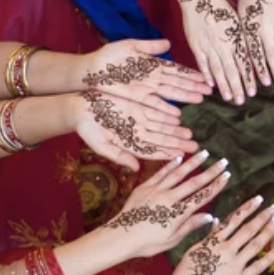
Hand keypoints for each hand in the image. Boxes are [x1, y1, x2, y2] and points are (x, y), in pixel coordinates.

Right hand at [71, 91, 197, 170]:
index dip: (166, 154)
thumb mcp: (100, 145)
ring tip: (189, 134)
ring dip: (175, 130)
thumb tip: (135, 169)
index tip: (179, 157)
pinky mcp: (137, 106)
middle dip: (177, 144)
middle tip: (194, 147)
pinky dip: (166, 113)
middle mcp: (137, 132)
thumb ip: (118, 156)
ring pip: (161, 126)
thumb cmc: (86, 129)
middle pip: (161, 139)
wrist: (79, 108)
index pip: (151, 151)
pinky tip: (178, 117)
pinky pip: (155, 110)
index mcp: (129, 144)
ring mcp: (138, 119)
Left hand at [82, 39, 212, 113]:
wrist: (91, 70)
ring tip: (200, 99)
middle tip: (209, 90)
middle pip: (177, 82)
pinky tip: (178, 114)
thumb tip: (169, 43)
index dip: (190, 73)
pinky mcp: (138, 98)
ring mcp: (147, 89)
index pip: (175, 69)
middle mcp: (153, 78)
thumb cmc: (109, 57)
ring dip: (185, 96)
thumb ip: (150, 46)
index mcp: (152, 64)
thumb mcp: (130, 46)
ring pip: (170, 93)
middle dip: (193, 86)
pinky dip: (166, 108)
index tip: (204, 76)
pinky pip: (155, 104)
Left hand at [102, 151, 230, 257]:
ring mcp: (156, 191)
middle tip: (223, 161)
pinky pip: (160, 173)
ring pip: (178, 173)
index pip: (202, 196)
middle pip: (194, 182)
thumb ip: (190, 225)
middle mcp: (169, 198)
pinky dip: (170, 165)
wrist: (120, 237)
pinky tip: (179, 158)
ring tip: (204, 153)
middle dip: (211, 171)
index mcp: (178, 213)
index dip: (216, 186)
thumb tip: (209, 216)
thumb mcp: (172, 239)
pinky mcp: (145, 187)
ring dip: (193, 162)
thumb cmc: (147, 243)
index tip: (227, 176)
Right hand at [165, 0, 254, 105]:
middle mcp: (224, 44)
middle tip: (242, 101)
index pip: (245, 62)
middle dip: (238, 87)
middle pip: (233, 70)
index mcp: (236, 37)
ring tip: (229, 98)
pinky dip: (207, 74)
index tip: (254, 91)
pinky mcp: (196, 45)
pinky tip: (211, 85)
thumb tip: (253, 55)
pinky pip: (203, 63)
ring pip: (218, 70)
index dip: (249, 78)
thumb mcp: (237, 21)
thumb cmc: (221, 7)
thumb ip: (243, 39)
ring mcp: (209, 46)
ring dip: (224, 85)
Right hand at [171, 196, 273, 274]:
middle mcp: (227, 249)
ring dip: (268, 231)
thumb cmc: (187, 272)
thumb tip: (217, 220)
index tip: (259, 199)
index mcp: (214, 241)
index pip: (234, 220)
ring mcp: (235, 264)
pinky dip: (269, 257)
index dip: (248, 208)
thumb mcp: (195, 248)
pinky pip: (258, 266)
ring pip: (256, 244)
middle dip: (263, 217)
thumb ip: (209, 235)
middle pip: (248, 229)